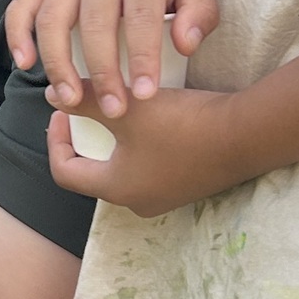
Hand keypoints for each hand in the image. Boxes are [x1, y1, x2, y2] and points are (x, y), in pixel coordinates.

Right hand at [6, 0, 217, 120]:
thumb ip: (200, 13)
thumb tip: (184, 46)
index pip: (140, 17)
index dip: (141, 58)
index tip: (144, 95)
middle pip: (94, 23)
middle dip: (102, 71)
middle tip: (114, 110)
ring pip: (52, 19)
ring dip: (57, 63)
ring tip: (69, 100)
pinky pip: (21, 6)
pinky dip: (17, 35)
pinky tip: (25, 64)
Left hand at [46, 87, 241, 216]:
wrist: (246, 135)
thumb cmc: (182, 125)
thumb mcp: (127, 108)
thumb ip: (85, 100)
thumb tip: (52, 96)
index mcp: (116, 189)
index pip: (64, 172)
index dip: (55, 140)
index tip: (62, 110)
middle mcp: (137, 202)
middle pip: (92, 171)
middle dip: (84, 139)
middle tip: (86, 108)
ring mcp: (164, 197)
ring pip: (121, 169)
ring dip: (112, 142)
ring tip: (114, 109)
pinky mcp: (186, 186)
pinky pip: (147, 168)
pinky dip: (137, 146)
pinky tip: (148, 119)